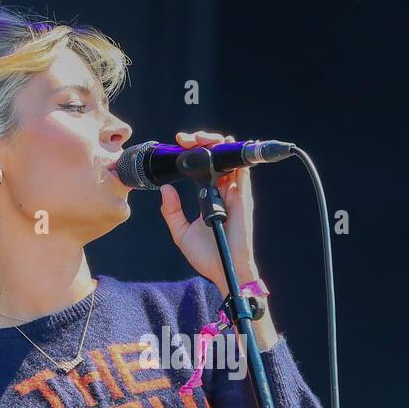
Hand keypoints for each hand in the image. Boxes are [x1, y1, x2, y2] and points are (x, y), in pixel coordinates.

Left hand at [158, 130, 256, 295]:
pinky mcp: (242, 197)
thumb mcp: (181, 232)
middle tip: (185, 140)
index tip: (178, 145)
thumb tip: (165, 189)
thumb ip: (172, 211)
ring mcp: (234, 193)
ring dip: (216, 144)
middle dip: (202, 142)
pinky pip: (242, 171)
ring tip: (200, 138)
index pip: (203, 167)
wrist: (224, 269)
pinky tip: (224, 145)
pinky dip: (234, 156)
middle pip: (216, 158)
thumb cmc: (207, 256)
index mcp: (209, 197)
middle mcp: (223, 192)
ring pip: (228, 159)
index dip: (193, 153)